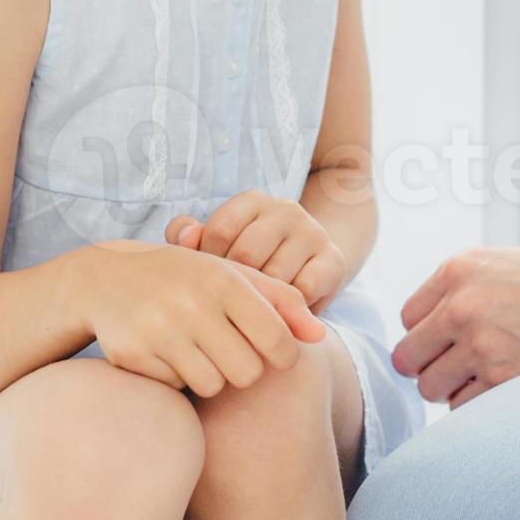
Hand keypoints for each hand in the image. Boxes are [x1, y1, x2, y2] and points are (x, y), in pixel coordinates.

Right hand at [77, 238, 325, 397]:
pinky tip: (165, 351)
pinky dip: (176, 376)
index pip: (278, 341)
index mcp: (224, 280)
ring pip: (212, 385)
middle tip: (227, 349)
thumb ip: (282, 302)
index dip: (282, 355)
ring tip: (195, 348)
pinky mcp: (133, 354)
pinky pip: (176, 387)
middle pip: (247, 373)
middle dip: (242, 367)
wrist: (105, 278)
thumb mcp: (232, 276)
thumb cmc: (184, 278)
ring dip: (209, 374)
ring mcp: (159, 330)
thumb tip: (321, 337)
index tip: (271, 351)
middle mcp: (192, 303)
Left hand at [165, 191, 348, 311]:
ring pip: (275, 276)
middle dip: (234, 288)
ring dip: (260, 303)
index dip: (208, 266)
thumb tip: (185, 238)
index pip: (219, 230)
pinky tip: (276, 318)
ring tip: (248, 318)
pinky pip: (303, 292)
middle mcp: (285, 210)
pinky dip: (287, 311)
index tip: (208, 287)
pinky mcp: (334, 260)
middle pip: (247, 254)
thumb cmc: (252, 261)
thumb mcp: (222, 247)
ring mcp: (312, 233)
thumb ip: (193, 239)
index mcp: (252, 201)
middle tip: (226, 309)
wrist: (312, 265)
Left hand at [392, 242, 519, 407]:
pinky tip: (502, 384)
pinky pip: (463, 407)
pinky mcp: (506, 377)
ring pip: (431, 388)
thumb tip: (422, 333)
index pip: (407, 319)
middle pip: (408, 358)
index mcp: (456, 270)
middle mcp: (462, 306)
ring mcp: (483, 344)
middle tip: (456, 364)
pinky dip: (477, 403)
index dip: (427, 333)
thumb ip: (455, 291)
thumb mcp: (497, 263)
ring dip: (451, 388)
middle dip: (428, 365)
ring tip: (481, 374)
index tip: (448, 338)